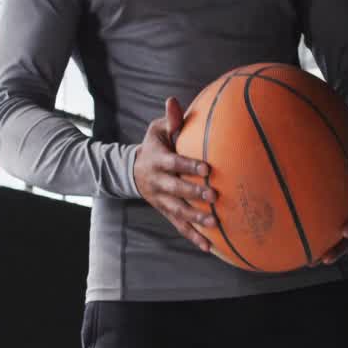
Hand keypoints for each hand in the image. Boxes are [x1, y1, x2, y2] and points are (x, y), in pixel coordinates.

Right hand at [133, 97, 219, 252]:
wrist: (133, 170)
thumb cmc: (155, 146)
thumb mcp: (157, 130)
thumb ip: (170, 120)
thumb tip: (173, 101)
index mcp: (158, 160)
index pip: (174, 163)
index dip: (189, 166)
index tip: (206, 169)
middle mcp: (158, 182)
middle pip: (176, 190)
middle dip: (194, 194)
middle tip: (214, 196)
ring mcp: (161, 200)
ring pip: (178, 211)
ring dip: (195, 219)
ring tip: (214, 223)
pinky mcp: (165, 212)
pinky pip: (179, 226)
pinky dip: (193, 237)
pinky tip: (209, 247)